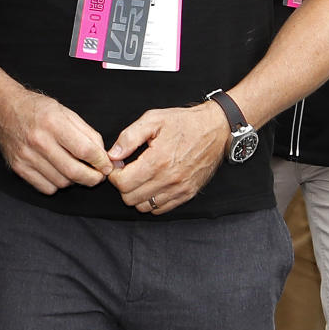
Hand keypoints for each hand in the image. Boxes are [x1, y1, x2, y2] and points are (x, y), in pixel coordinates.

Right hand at [0, 85, 111, 194]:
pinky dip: (57, 184)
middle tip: (99, 176)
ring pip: (61, 182)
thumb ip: (87, 132)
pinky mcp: (18, 167)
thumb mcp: (65, 111)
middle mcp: (38, 141)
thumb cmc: (36, 109)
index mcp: (53, 123)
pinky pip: (46, 188)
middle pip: (74, 172)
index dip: (101, 162)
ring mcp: (26, 156)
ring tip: (77, 171)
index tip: (107, 165)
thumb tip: (102, 155)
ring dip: (75, 181)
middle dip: (93, 178)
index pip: (85, 150)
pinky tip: (58, 173)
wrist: (3, 109)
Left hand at [106, 101, 229, 214]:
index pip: (123, 183)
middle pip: (130, 198)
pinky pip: (161, 209)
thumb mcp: (153, 120)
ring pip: (144, 207)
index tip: (119, 164)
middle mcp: (169, 179)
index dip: (115, 174)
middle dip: (123, 185)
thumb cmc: (184, 123)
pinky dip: (152, 200)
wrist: (216, 129)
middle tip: (128, 170)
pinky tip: (152, 184)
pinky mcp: (187, 194)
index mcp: (157, 161)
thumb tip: (113, 155)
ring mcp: (179, 189)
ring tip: (140, 177)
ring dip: (136, 194)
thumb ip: (129, 137)